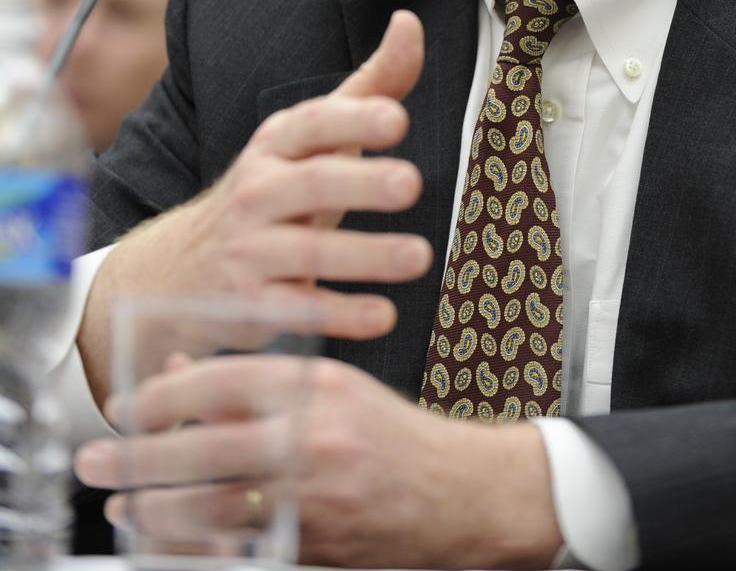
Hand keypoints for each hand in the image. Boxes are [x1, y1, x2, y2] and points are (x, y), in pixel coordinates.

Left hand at [76, 356, 563, 568]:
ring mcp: (312, 497)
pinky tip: (169, 539)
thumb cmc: (392, 433)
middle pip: (203, 446)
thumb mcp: (331, 385)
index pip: (220, 380)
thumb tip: (182, 372)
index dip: (162, 393)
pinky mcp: (312, 544)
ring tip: (122, 506)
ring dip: (155, 509)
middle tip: (97, 461)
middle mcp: (311, 437)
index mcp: (315, 385)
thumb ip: (256, 379)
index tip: (127, 405)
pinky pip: (238, 545)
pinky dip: (196, 544)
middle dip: (137, 457)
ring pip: (211, 505)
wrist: (457, 493)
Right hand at [78, 11, 432, 403]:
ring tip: (421, 256)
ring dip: (366, 254)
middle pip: (311, 183)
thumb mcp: (313, 138)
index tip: (397, 118)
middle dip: (362, 182)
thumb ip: (370, 86)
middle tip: (412, 183)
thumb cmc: (274, 192)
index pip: (314, 123)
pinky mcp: (249, 306)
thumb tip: (410, 22)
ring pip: (307, 250)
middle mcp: (258, 191)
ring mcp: (249, 250)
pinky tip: (384, 314)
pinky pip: (297, 310)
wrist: (179, 272)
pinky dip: (340, 315)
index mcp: (277, 143)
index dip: (354, 119)